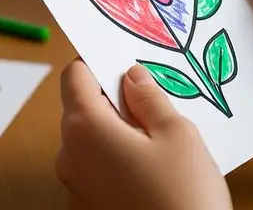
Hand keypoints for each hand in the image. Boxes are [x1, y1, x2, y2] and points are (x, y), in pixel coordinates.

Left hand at [57, 62, 230, 209]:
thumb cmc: (183, 195)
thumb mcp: (176, 134)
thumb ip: (149, 97)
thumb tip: (132, 76)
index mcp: (84, 127)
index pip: (73, 75)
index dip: (96, 61)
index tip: (122, 57)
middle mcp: (69, 154)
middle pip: (80, 107)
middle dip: (112, 96)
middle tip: (152, 96)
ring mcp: (75, 184)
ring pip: (90, 139)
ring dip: (117, 128)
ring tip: (159, 134)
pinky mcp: (87, 205)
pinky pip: (97, 166)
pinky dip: (117, 156)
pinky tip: (152, 164)